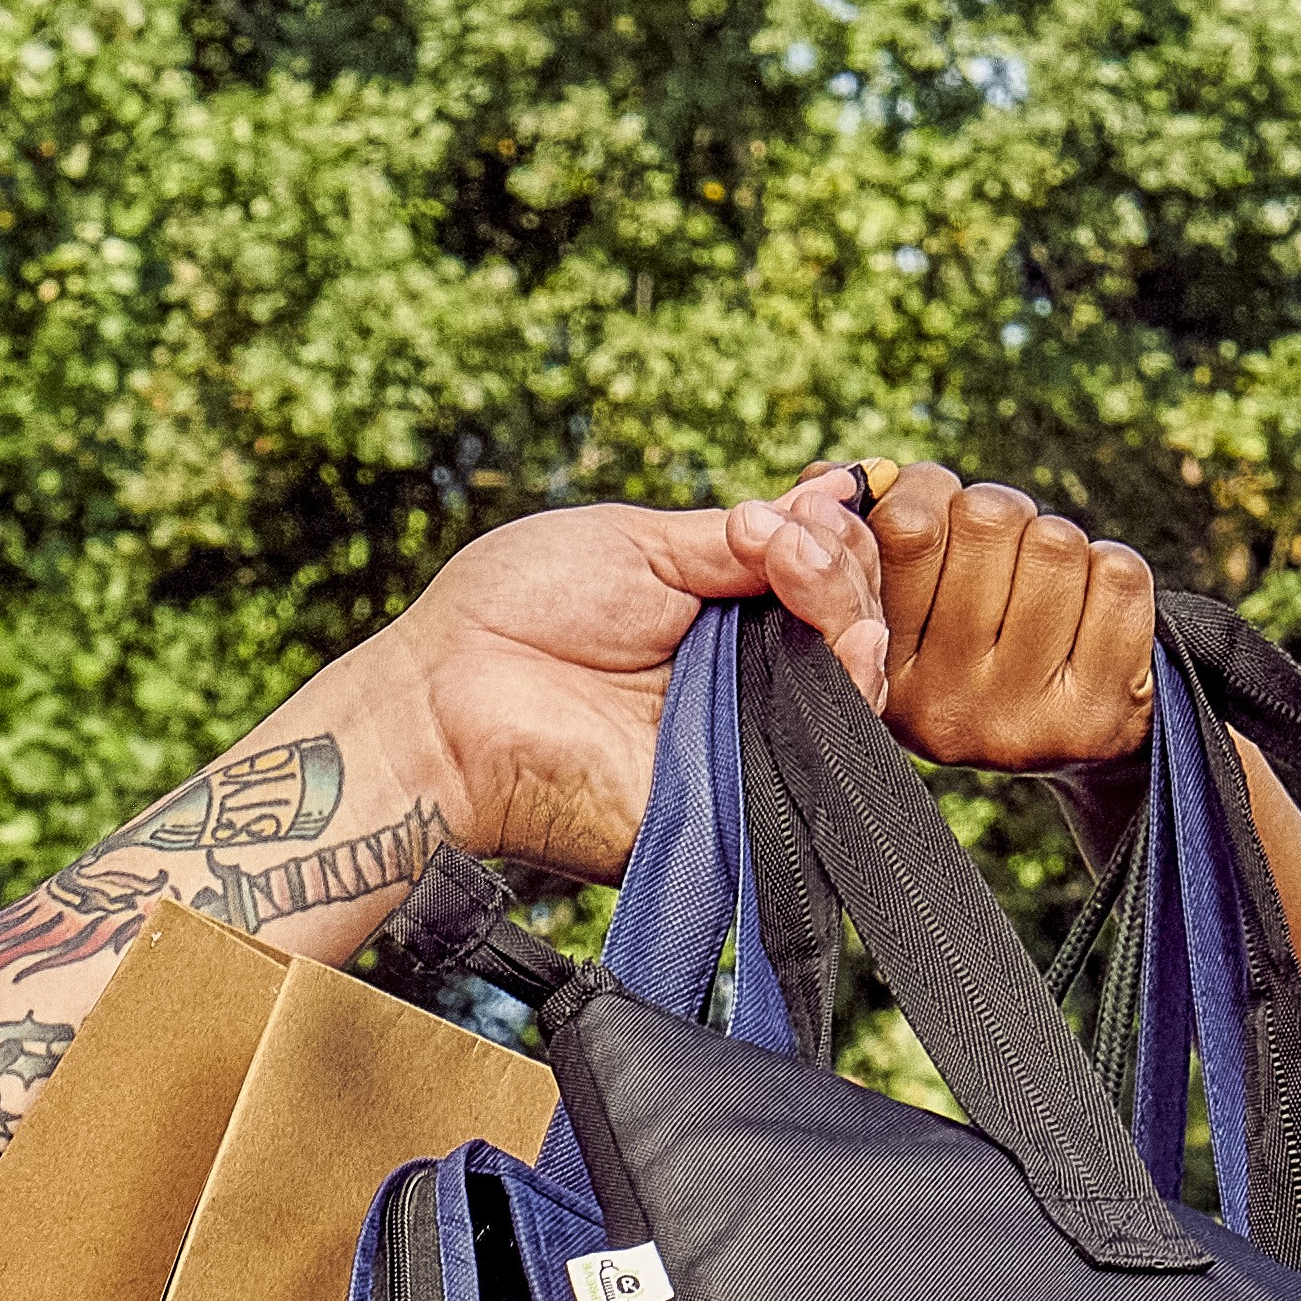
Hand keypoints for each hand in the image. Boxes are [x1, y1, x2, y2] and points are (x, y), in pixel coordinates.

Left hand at [342, 490, 887, 885]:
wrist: (445, 699)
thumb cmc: (513, 614)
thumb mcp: (635, 544)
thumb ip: (733, 543)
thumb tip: (819, 511)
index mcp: (716, 620)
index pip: (818, 582)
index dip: (831, 540)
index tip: (808, 501)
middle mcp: (742, 683)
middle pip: (850, 629)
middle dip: (841, 564)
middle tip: (788, 533)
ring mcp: (747, 741)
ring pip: (855, 686)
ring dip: (850, 609)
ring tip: (800, 564)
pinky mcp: (744, 800)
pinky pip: (829, 754)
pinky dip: (851, 684)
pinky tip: (838, 635)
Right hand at [845, 464, 1158, 775]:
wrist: (1076, 738)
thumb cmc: (977, 634)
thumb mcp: (904, 595)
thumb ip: (865, 529)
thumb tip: (834, 480)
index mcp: (878, 669)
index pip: (906, 527)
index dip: (932, 492)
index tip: (938, 512)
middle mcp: (941, 708)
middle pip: (988, 519)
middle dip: (1002, 515)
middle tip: (1002, 553)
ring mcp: (1020, 720)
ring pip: (1055, 543)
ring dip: (1058, 544)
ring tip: (1045, 588)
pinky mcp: (1096, 717)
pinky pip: (1118, 576)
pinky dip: (1111, 570)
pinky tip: (1091, 613)